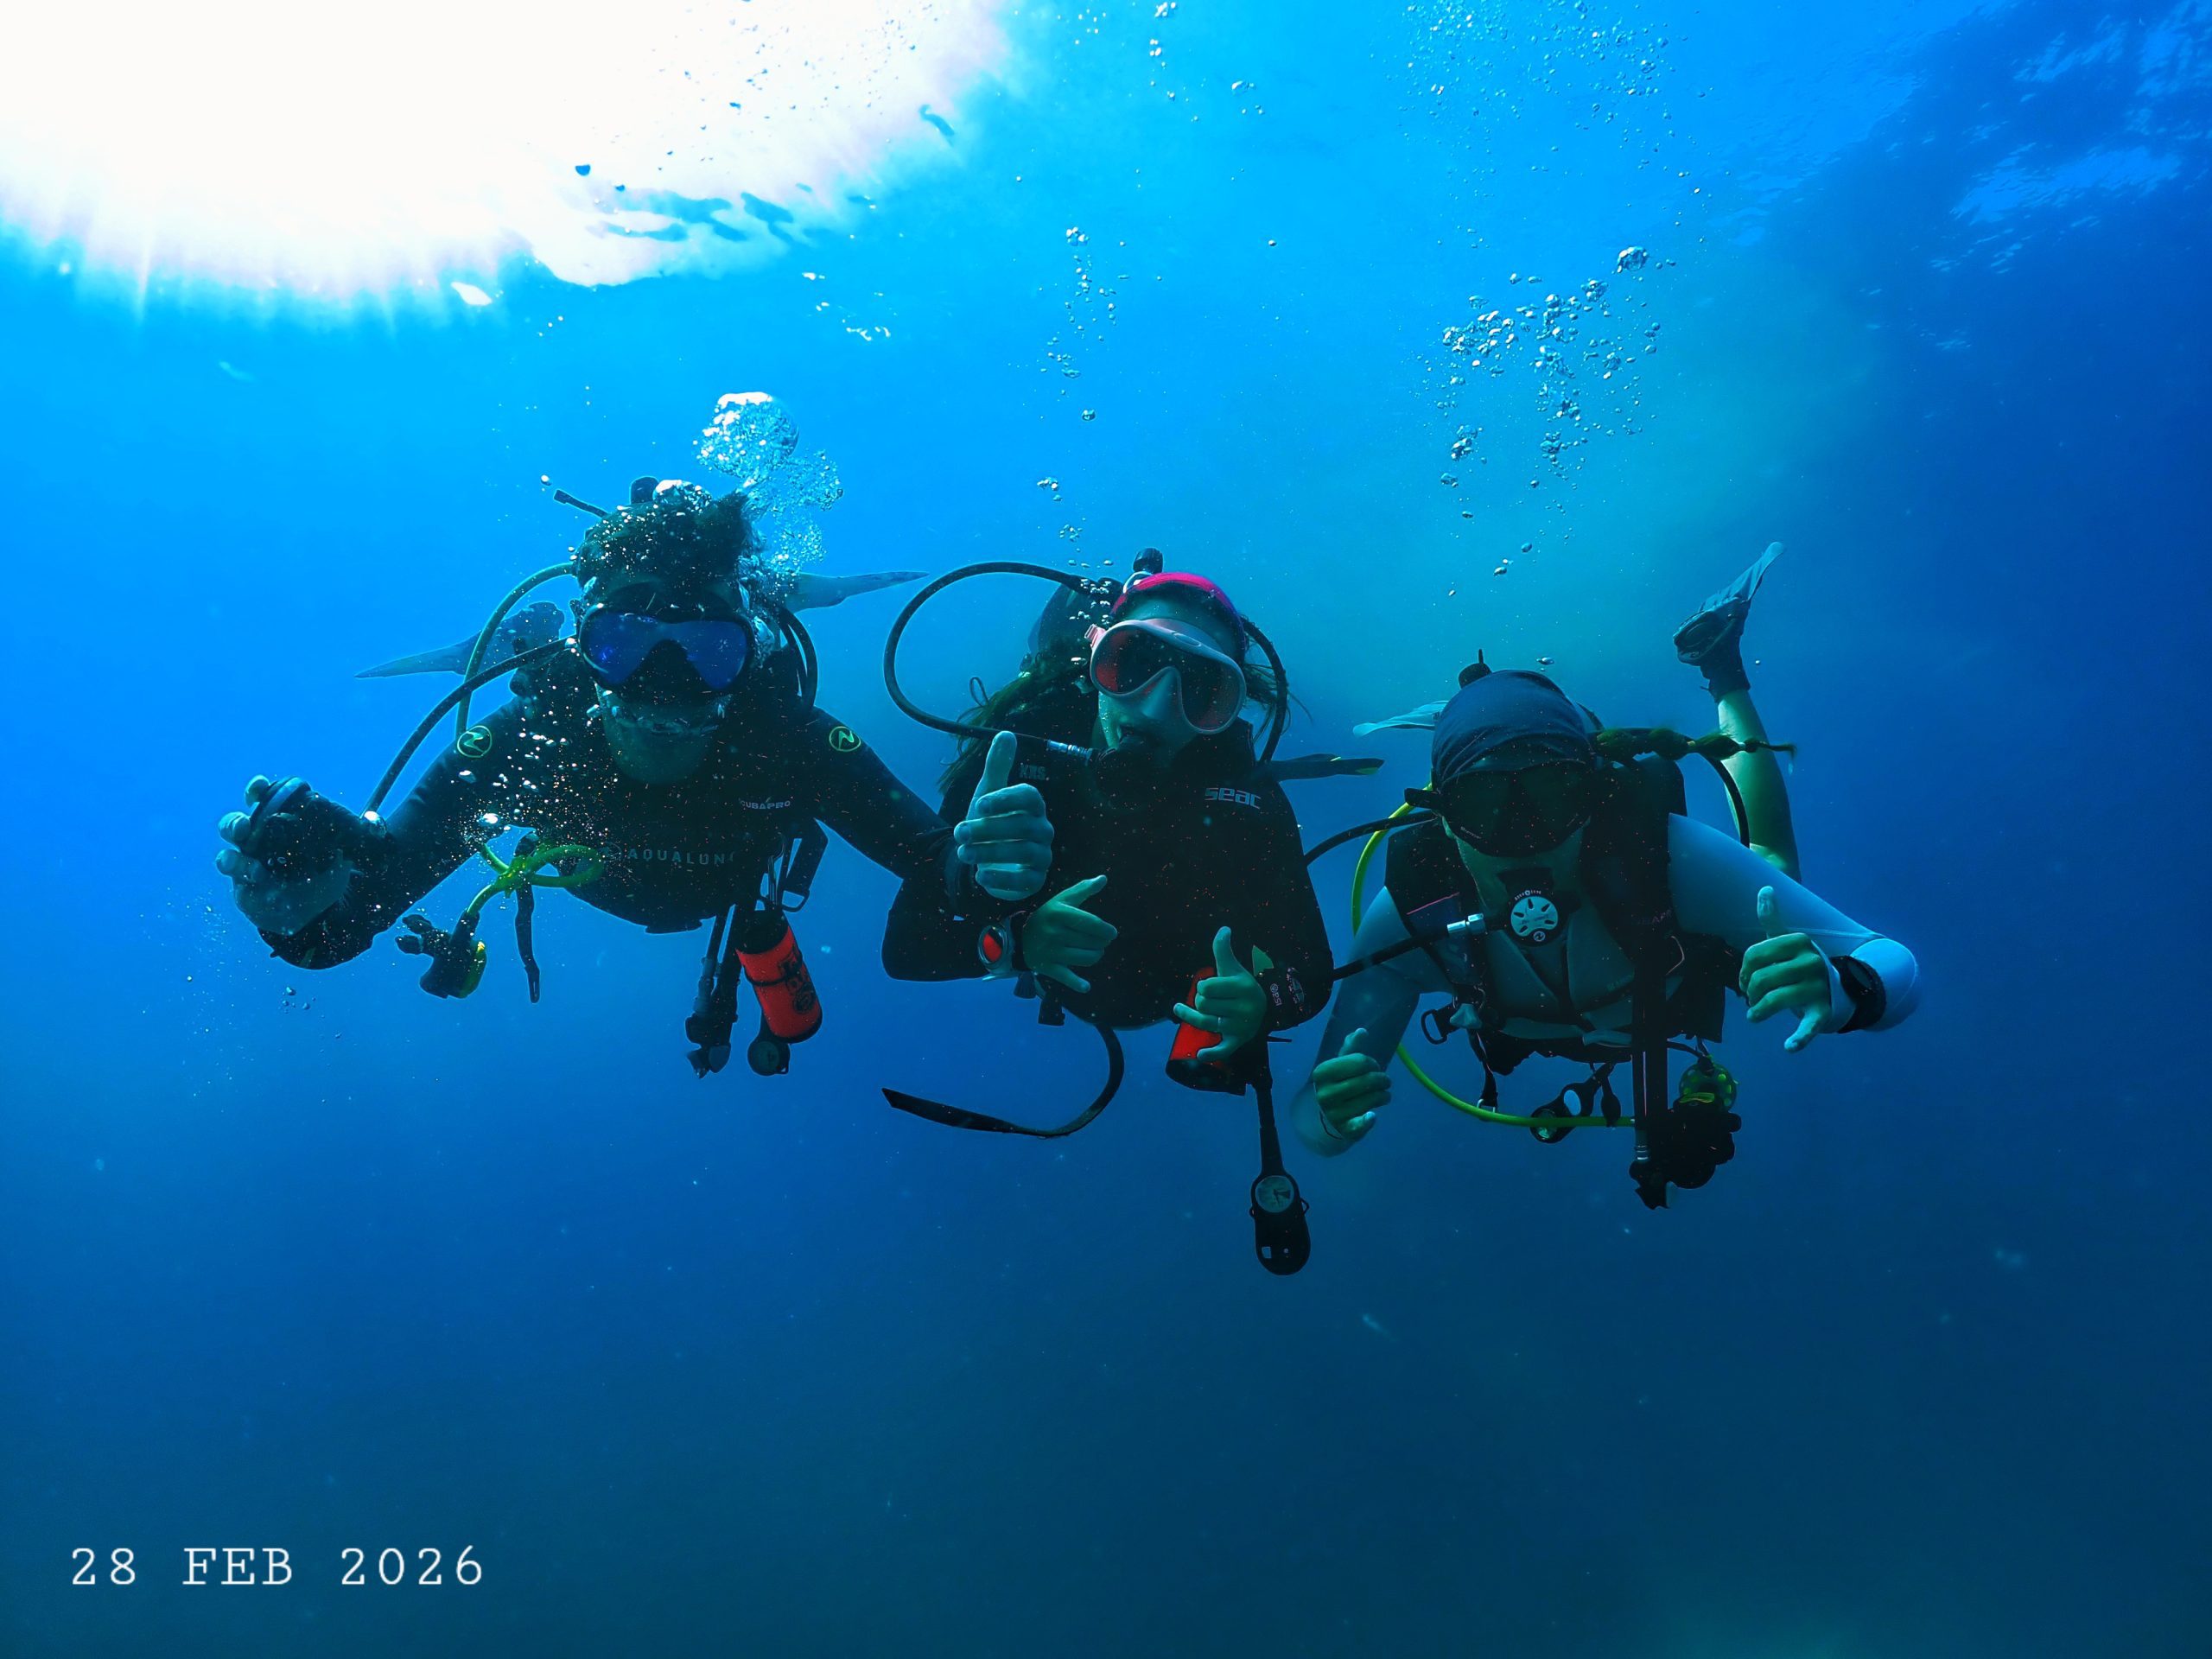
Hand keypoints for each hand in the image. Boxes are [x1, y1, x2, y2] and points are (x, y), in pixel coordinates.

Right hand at [214, 775, 353, 935]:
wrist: (321, 911)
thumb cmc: (327, 874)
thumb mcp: (344, 852)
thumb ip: (356, 835)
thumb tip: (374, 822)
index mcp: (279, 825)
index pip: (263, 800)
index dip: (256, 789)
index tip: (258, 786)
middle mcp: (258, 842)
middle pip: (234, 825)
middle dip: (235, 822)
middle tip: (246, 825)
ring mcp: (248, 865)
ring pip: (227, 855)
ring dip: (233, 857)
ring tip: (254, 867)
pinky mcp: (244, 887)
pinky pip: (236, 882)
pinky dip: (242, 878)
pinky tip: (258, 880)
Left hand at [953, 730, 1054, 900]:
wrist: (985, 859)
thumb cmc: (990, 823)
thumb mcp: (988, 794)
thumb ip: (997, 766)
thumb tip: (1006, 734)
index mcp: (1032, 806)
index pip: (1029, 797)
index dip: (1005, 799)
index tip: (979, 804)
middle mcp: (1042, 829)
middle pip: (1023, 827)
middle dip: (988, 829)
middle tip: (959, 832)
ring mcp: (1042, 856)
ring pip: (1023, 853)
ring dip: (990, 852)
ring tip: (963, 853)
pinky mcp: (1035, 880)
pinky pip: (1024, 881)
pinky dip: (1001, 879)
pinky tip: (980, 875)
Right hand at [1022, 874, 1116, 993]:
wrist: (1020, 937)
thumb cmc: (1048, 916)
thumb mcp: (1063, 900)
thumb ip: (1083, 889)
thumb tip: (1104, 878)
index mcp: (1059, 913)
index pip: (1091, 923)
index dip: (1106, 930)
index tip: (1111, 933)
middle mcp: (1054, 933)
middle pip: (1092, 942)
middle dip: (1102, 943)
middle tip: (1100, 941)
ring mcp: (1050, 951)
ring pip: (1086, 958)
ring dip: (1096, 956)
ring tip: (1094, 951)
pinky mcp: (1048, 968)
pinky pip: (1067, 978)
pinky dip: (1078, 984)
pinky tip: (1086, 986)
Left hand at [1173, 926, 1266, 1062]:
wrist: (1263, 1009)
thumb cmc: (1241, 986)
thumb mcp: (1233, 967)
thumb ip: (1223, 950)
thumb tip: (1223, 929)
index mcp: (1243, 987)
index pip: (1206, 987)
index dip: (1203, 986)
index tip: (1209, 986)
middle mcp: (1244, 1008)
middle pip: (1203, 1005)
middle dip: (1201, 1001)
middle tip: (1209, 999)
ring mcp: (1241, 1026)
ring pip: (1205, 1023)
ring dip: (1193, 1017)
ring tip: (1184, 1011)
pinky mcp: (1237, 1041)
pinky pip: (1223, 1049)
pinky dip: (1212, 1053)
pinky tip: (1200, 1055)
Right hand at [1312, 1028, 1390, 1136]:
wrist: (1320, 1115)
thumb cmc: (1334, 1084)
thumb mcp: (1338, 1065)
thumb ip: (1350, 1048)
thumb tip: (1362, 1031)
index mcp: (1323, 1073)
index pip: (1359, 1062)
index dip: (1372, 1064)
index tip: (1374, 1067)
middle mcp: (1326, 1093)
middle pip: (1366, 1081)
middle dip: (1382, 1080)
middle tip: (1385, 1081)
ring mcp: (1334, 1113)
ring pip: (1369, 1100)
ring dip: (1383, 1096)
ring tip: (1385, 1095)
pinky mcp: (1343, 1129)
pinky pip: (1358, 1125)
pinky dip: (1367, 1121)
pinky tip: (1373, 1115)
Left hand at [1740, 885, 1833, 1051]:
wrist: (1840, 990)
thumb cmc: (1803, 966)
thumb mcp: (1789, 942)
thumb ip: (1774, 919)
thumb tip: (1765, 888)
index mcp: (1799, 941)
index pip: (1753, 955)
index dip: (1742, 970)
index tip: (1745, 979)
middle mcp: (1811, 961)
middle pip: (1761, 979)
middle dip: (1749, 992)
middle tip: (1751, 998)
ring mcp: (1819, 987)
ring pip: (1774, 1000)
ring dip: (1757, 1011)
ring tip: (1755, 1014)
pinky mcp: (1823, 1012)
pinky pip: (1808, 1026)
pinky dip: (1799, 1038)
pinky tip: (1789, 1046)